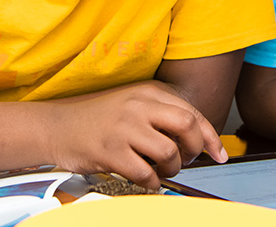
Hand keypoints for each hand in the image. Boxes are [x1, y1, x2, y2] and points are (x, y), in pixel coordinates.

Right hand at [45, 80, 226, 189]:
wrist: (56, 126)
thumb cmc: (97, 119)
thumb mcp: (132, 105)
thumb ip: (161, 115)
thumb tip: (197, 138)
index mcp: (147, 92)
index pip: (192, 113)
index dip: (211, 137)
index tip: (218, 153)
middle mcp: (138, 105)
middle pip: (187, 126)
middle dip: (195, 149)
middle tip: (185, 160)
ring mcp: (124, 127)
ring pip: (169, 152)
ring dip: (171, 168)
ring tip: (161, 169)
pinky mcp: (111, 151)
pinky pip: (146, 173)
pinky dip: (151, 182)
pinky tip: (144, 178)